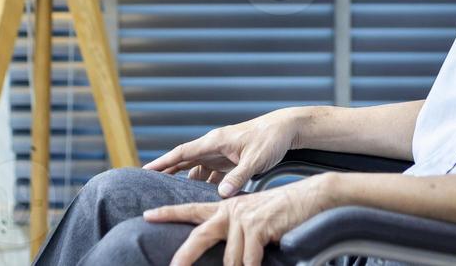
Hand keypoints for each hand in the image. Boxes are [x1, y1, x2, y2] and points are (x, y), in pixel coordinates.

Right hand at [142, 108, 305, 197]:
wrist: (285, 130)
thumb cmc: (270, 139)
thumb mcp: (255, 160)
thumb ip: (238, 177)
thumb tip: (221, 194)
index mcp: (215, 141)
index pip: (182, 152)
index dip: (163, 161)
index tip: (146, 169)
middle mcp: (214, 146)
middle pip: (184, 160)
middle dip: (167, 171)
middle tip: (149, 184)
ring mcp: (221, 153)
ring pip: (197, 168)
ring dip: (185, 179)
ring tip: (171, 194)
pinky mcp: (230, 160)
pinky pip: (210, 173)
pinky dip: (202, 183)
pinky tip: (200, 195)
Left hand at [144, 173, 338, 265]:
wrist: (308, 197)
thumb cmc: (281, 212)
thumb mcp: (252, 218)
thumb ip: (234, 230)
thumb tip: (226, 257)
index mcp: (225, 207)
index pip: (191, 209)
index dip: (168, 213)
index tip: (147, 216)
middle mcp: (230, 210)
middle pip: (199, 236)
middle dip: (185, 256)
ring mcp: (243, 217)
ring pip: (231, 259)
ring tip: (256, 260)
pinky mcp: (257, 226)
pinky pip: (249, 261)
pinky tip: (262, 263)